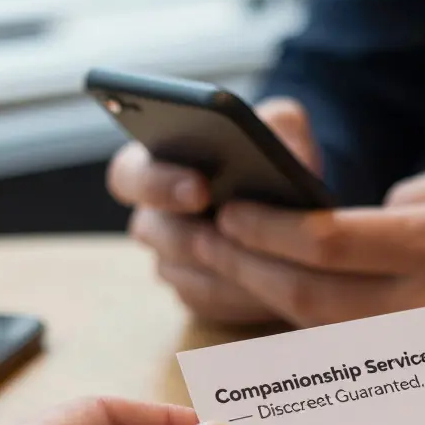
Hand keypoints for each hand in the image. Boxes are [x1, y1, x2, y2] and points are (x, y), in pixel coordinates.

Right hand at [109, 98, 320, 324]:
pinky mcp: (194, 293)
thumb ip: (279, 122)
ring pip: (180, 273)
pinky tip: (271, 289)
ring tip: (266, 264)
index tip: (199, 189)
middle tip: (232, 234)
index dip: (156, 184)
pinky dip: (237, 297)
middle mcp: (154, 215)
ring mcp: (170, 258)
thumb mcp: (283, 126)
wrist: (297, 202)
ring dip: (221, 269)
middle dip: (190, 235)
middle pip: (149, 232)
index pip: (128, 174)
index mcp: (157, 163)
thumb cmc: (276, 155)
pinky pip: (206, 301)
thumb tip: (275, 144)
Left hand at [196, 152, 424, 360]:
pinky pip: (356, 357)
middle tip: (200, 239)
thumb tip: (341, 228)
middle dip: (246, 267)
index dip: (269, 229)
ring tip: (220, 268)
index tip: (228, 208)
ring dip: (264, 302)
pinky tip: (272, 307)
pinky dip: (306, 334)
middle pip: (312, 299)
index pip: (332, 245)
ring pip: (324, 334)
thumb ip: (404, 203)